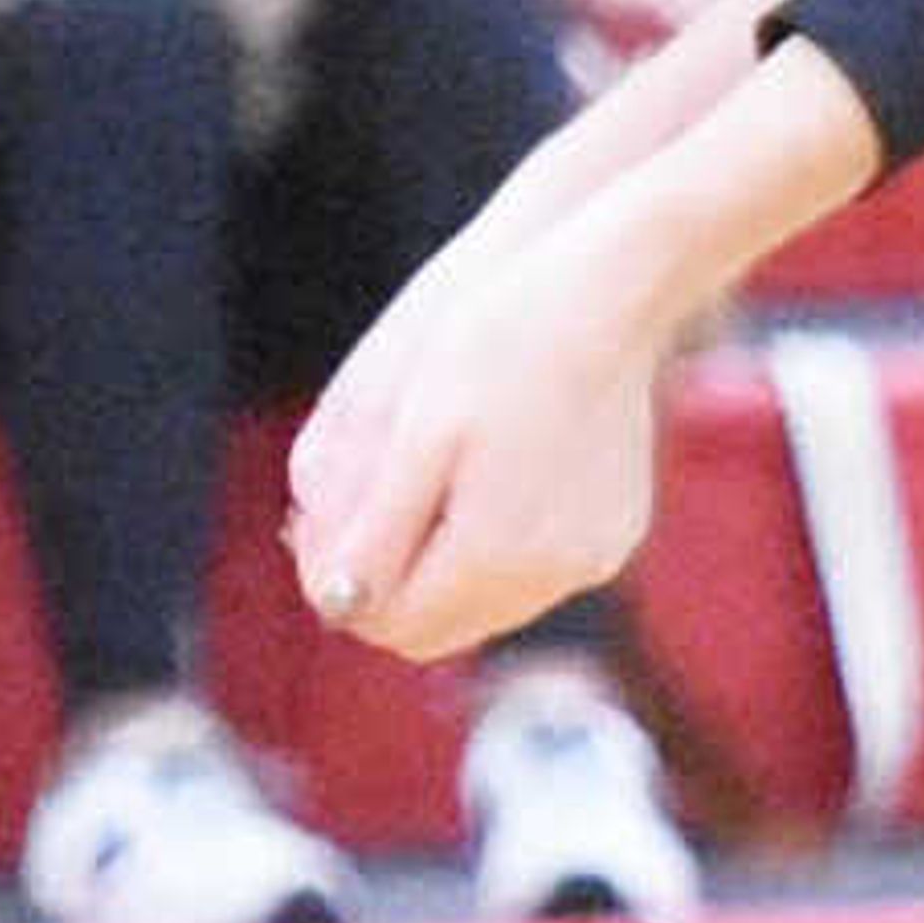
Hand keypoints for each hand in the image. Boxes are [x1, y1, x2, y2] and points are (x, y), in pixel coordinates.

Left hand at [289, 208, 675, 662]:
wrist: (608, 293)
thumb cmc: (499, 343)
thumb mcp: (413, 434)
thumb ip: (373, 532)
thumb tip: (339, 602)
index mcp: (497, 554)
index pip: (391, 623)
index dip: (340, 587)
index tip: (308, 526)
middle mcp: (553, 576)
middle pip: (437, 629)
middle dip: (386, 586)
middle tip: (349, 516)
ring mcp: (592, 559)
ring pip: (483, 606)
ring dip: (438, 569)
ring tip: (414, 487)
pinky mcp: (615, 535)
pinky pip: (531, 576)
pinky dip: (492, 549)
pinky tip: (481, 480)